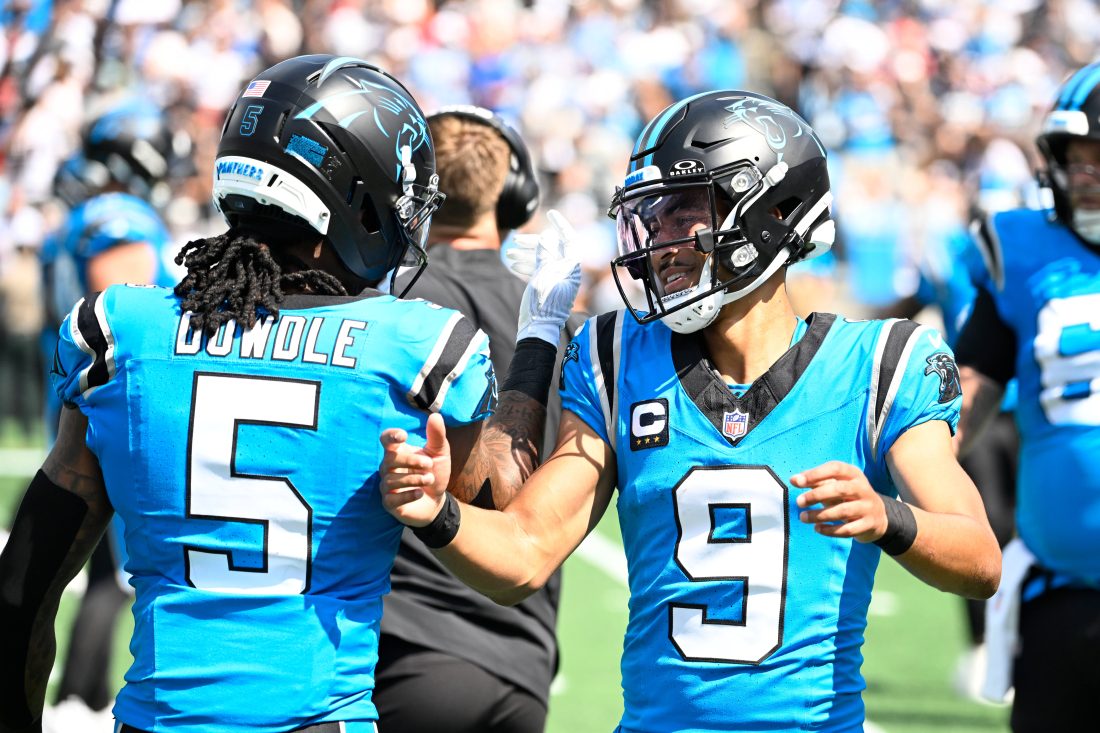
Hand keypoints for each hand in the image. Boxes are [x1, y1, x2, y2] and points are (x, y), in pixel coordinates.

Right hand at [379, 413, 452, 526]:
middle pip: (390, 459)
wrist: (437, 501)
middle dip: (411, 461)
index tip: (403, 436)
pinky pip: (391, 498)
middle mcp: (389, 467)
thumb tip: (436, 415)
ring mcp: (387, 485)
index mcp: (398, 451)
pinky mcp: (389, 503)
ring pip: (391, 479)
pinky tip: (420, 493)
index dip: (391, 436)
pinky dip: (407, 495)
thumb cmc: (435, 473)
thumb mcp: (440, 454)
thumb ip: (437, 436)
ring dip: (413, 479)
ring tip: (429, 479)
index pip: (386, 439)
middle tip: (429, 464)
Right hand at [508, 209, 581, 344]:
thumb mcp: (542, 276)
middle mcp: (566, 272)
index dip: (560, 225)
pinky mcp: (547, 287)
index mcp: (570, 268)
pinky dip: (526, 266)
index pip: (568, 239)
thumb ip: (545, 254)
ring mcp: (556, 280)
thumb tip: (548, 235)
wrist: (538, 330)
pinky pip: (538, 270)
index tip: (551, 213)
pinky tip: (513, 265)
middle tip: (516, 241)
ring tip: (509, 255)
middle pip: (551, 248)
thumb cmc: (542, 305)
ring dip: (526, 254)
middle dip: (534, 243)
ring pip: (542, 259)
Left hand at [792, 461, 887, 542]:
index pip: (835, 469)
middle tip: (799, 502)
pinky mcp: (868, 524)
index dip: (815, 474)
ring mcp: (868, 507)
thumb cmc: (848, 496)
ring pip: (843, 511)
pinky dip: (830, 530)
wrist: (878, 516)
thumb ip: (816, 481)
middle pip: (840, 489)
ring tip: (803, 517)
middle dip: (817, 495)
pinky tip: (817, 528)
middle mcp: (863, 488)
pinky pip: (848, 529)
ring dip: (820, 515)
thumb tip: (793, 480)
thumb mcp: (836, 485)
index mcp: (854, 474)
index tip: (797, 482)